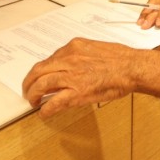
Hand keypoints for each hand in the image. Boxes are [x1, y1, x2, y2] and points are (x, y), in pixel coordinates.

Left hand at [21, 38, 137, 116]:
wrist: (132, 68)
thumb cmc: (120, 58)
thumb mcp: (95, 48)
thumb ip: (81, 55)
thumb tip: (72, 65)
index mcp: (73, 47)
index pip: (50, 59)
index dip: (42, 70)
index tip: (41, 76)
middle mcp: (69, 58)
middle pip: (39, 70)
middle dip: (29, 81)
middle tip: (27, 89)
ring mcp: (71, 75)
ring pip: (41, 85)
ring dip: (33, 94)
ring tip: (32, 101)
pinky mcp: (77, 92)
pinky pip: (54, 102)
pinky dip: (46, 109)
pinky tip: (43, 113)